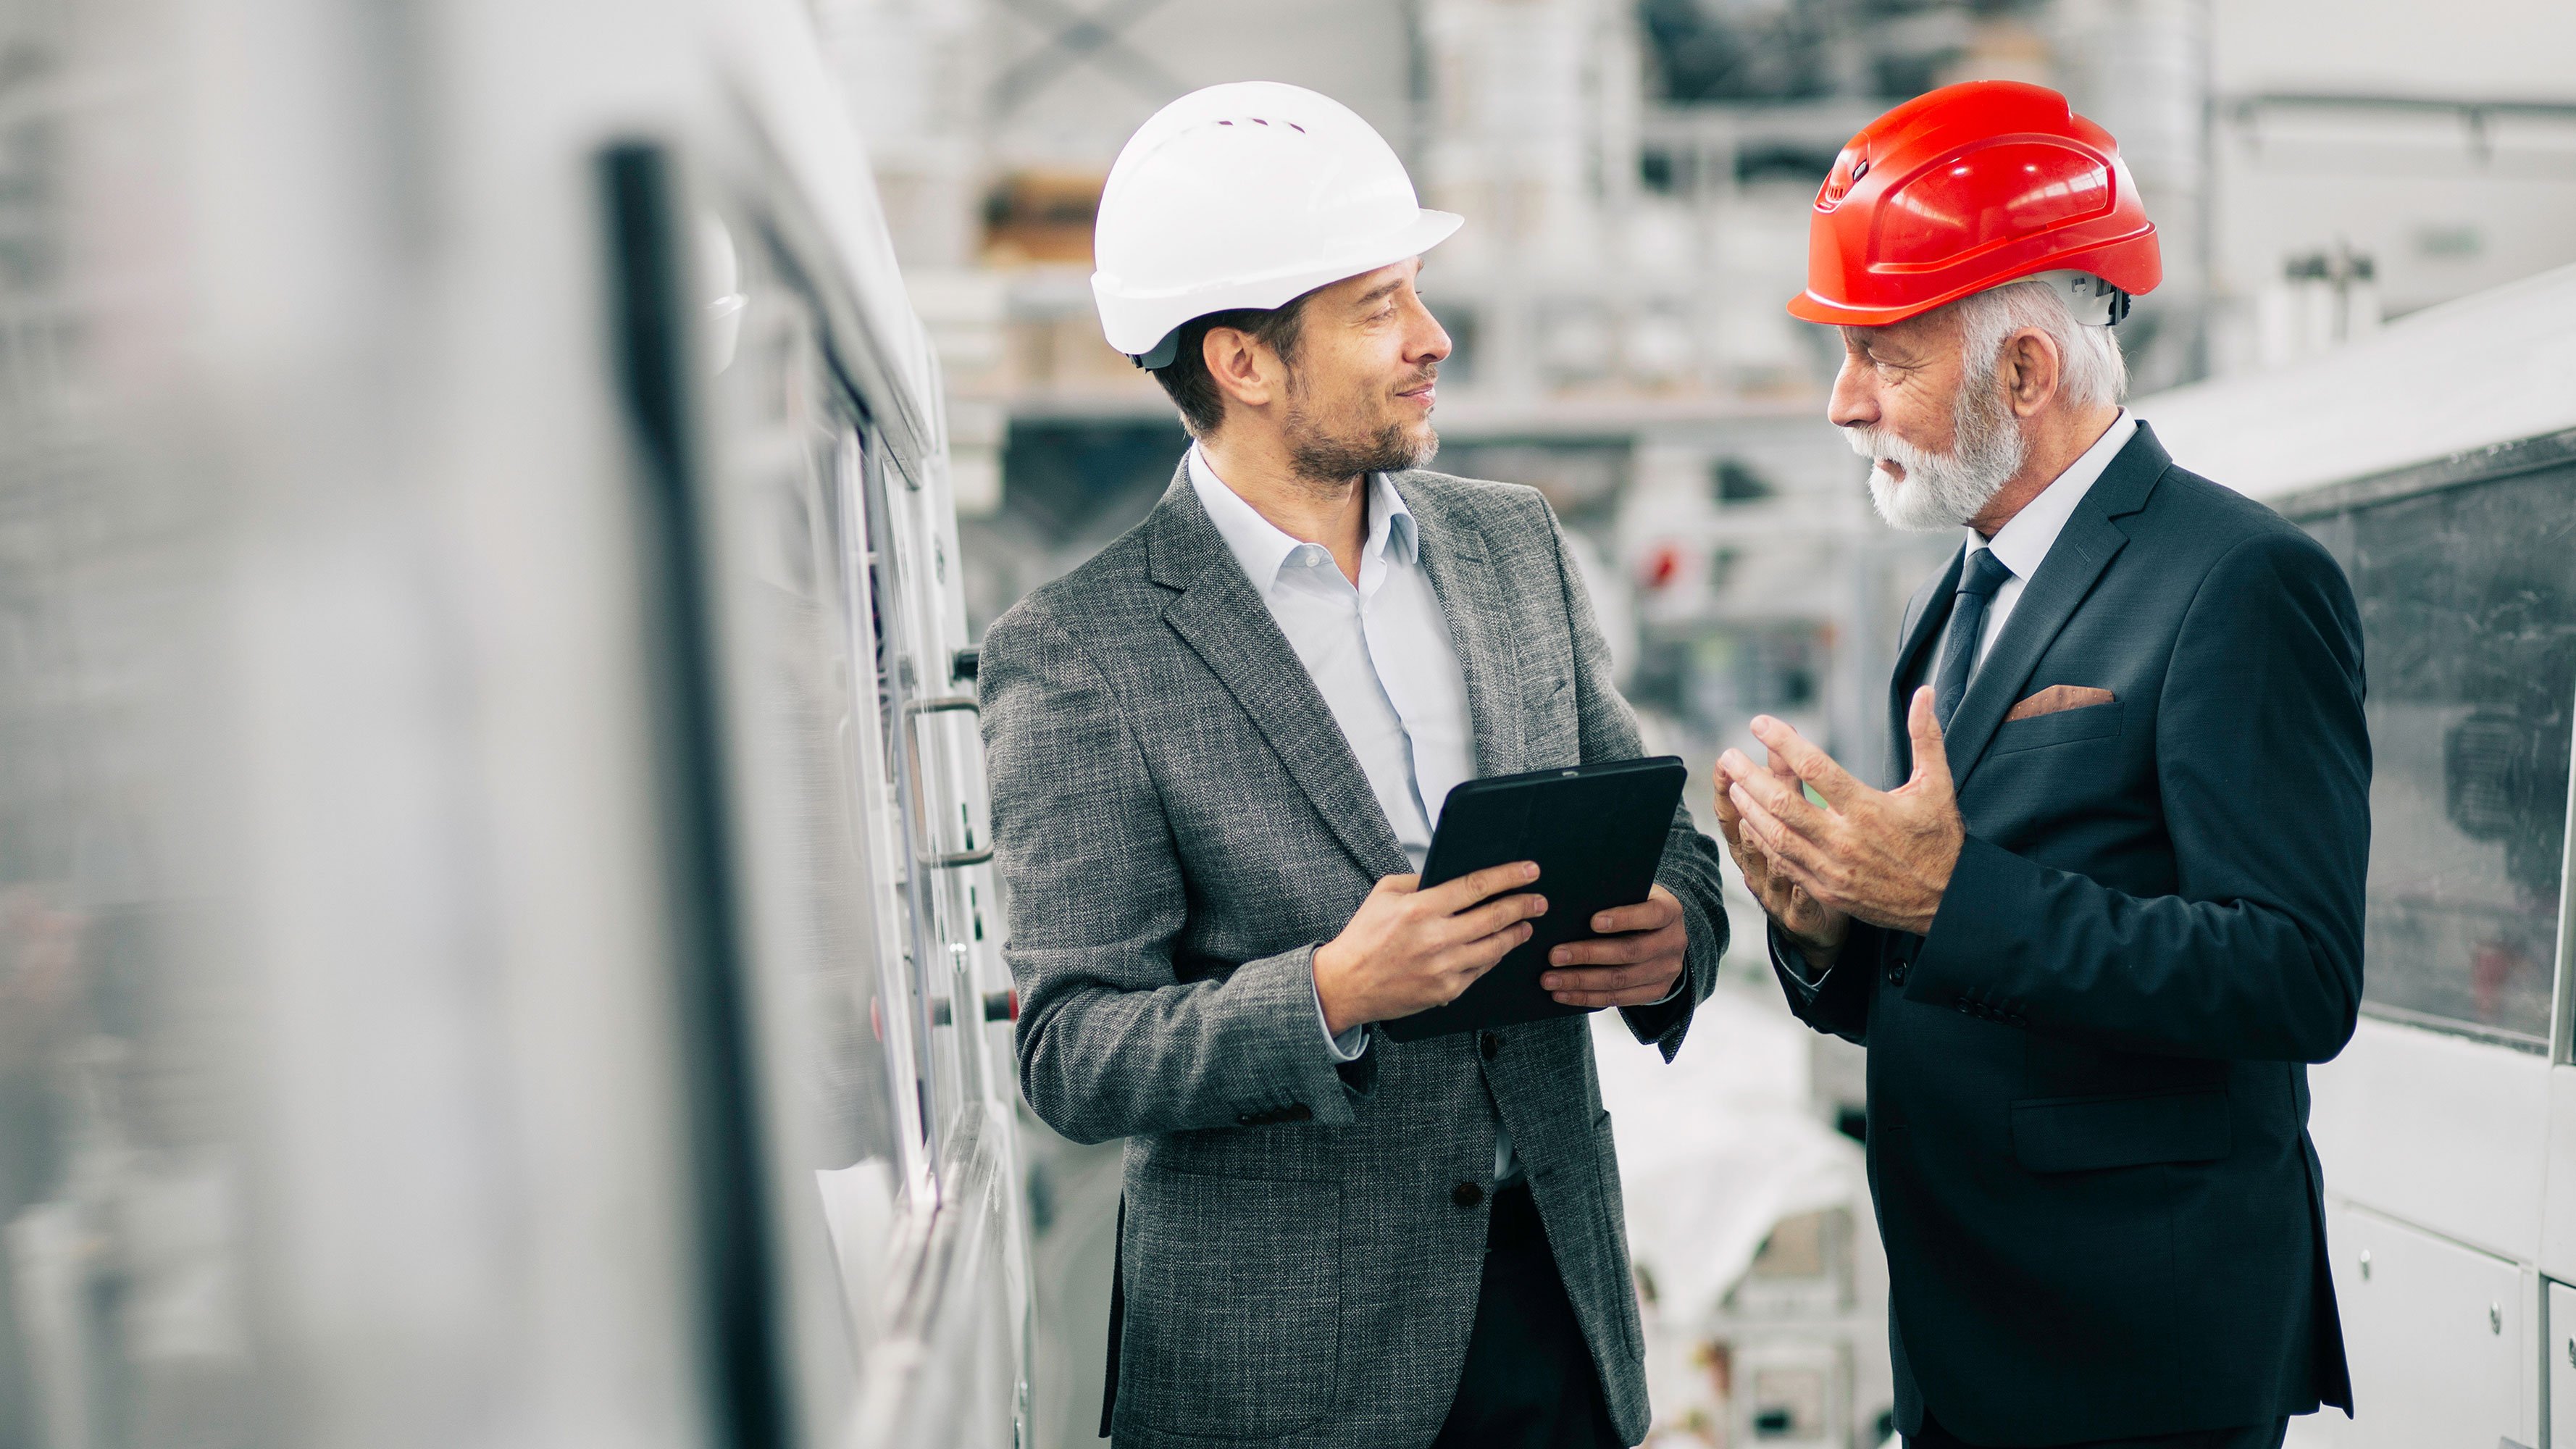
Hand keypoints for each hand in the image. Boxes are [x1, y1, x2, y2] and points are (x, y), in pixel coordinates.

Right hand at [1314, 862, 1547, 1034]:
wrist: (1346, 984)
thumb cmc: (1364, 936)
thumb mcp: (1384, 893)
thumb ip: (1419, 880)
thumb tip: (1452, 875)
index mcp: (1420, 908)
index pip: (1476, 886)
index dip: (1509, 876)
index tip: (1530, 870)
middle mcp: (1435, 938)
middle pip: (1494, 917)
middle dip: (1524, 905)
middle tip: (1540, 900)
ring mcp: (1443, 968)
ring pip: (1494, 947)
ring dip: (1516, 933)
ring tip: (1527, 924)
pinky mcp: (1446, 991)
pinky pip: (1481, 971)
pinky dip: (1494, 957)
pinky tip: (1500, 948)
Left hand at [1540, 883, 1688, 1007]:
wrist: (1661, 932)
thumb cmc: (1635, 905)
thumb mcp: (1633, 892)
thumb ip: (1613, 895)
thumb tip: (1570, 903)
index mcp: (1670, 911)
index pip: (1651, 914)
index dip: (1623, 918)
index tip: (1592, 921)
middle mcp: (1673, 942)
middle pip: (1630, 951)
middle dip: (1588, 955)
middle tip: (1554, 955)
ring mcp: (1667, 970)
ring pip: (1621, 980)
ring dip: (1581, 981)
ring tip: (1550, 980)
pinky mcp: (1656, 991)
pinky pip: (1619, 999)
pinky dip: (1587, 997)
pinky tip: (1563, 994)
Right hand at [1712, 750, 1849, 968]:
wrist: (1815, 927)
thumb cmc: (1806, 865)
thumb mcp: (1793, 823)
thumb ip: (1788, 786)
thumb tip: (1782, 739)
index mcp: (1750, 845)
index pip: (1731, 812)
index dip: (1725, 788)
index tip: (1724, 761)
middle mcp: (1755, 868)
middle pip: (1747, 828)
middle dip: (1744, 795)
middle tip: (1740, 767)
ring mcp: (1773, 893)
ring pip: (1768, 861)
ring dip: (1765, 837)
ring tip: (1762, 816)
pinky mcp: (1796, 917)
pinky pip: (1798, 898)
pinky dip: (1798, 884)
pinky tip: (1803, 870)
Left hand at [1720, 687, 1963, 935]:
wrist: (1947, 899)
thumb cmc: (1940, 839)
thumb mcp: (1937, 784)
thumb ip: (1925, 737)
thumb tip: (1925, 693)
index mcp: (1868, 808)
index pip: (1815, 768)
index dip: (1783, 742)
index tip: (1760, 723)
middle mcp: (1845, 839)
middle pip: (1783, 803)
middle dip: (1750, 776)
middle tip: (1727, 755)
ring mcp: (1833, 868)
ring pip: (1777, 836)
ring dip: (1750, 808)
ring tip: (1733, 785)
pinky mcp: (1827, 889)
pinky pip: (1785, 864)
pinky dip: (1763, 842)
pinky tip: (1749, 824)